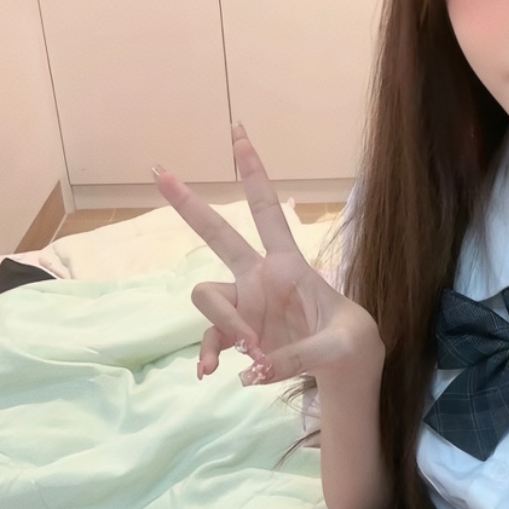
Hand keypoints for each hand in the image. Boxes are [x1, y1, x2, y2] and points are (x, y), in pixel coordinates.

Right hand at [154, 125, 380, 385]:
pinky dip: (209, 355)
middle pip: (216, 235)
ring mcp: (245, 306)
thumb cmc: (350, 344)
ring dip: (224, 327)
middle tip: (159, 171)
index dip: (253, 174)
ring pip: (207, 297)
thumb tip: (254, 370)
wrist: (346, 372)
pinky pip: (210, 339)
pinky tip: (212, 374)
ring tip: (253, 355)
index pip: (268, 211)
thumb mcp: (338, 348)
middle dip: (188, 204)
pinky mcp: (238, 336)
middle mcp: (259, 278)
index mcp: (289, 264)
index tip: (237, 134)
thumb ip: (298, 356)